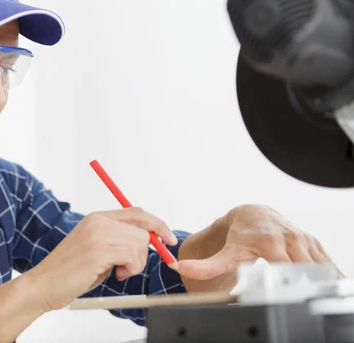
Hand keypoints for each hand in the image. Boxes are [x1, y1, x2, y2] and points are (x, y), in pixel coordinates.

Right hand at [25, 207, 177, 310]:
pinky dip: (130, 269)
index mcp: (97, 217)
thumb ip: (118, 240)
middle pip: (143, 227)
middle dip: (146, 251)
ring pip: (140, 243)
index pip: (137, 212)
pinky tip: (114, 275)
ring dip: (135, 264)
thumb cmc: (70, 272)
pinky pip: (132, 256)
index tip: (168, 239)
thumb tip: (149, 239)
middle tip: (130, 267)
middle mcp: (98, 221)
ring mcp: (98, 234)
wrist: (44, 284)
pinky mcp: (98, 250)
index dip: (157, 224)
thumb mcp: (97, 249)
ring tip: (116, 271)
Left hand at [176, 204, 343, 291]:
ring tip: (314, 294)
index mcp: (268, 241)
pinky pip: (327, 262)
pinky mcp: (312, 243)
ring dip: (319, 281)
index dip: (285, 281)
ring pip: (318, 265)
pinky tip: (329, 286)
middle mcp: (288, 238)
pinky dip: (329, 274)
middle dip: (303, 283)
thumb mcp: (225, 252)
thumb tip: (180, 268)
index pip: (282, 266)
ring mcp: (302, 240)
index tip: (285, 291)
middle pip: (303, 267)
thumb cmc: (239, 236)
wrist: (252, 213)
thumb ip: (205, 265)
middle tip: (299, 296)